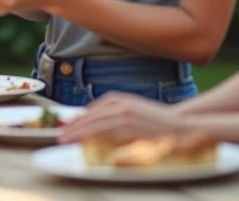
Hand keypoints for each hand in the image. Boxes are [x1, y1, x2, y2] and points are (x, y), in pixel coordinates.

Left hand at [59, 93, 188, 142]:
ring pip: (94, 124)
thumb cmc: (155, 120)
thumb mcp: (132, 109)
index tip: (67, 125)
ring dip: (78, 132)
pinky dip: (91, 136)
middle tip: (60, 134)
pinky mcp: (128, 128)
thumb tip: (93, 121)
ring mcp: (123, 116)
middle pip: (90, 116)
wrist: (178, 124)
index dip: (78, 118)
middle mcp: (119, 105)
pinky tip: (83, 140)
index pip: (92, 109)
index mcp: (119, 98)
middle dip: (73, 125)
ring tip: (66, 138)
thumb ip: (114, 112)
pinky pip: (105, 133)